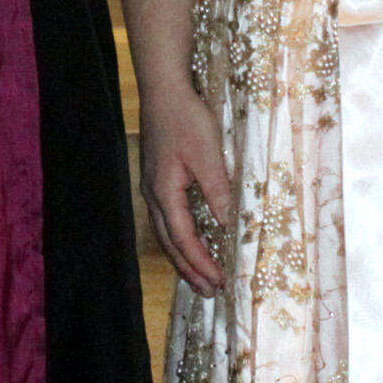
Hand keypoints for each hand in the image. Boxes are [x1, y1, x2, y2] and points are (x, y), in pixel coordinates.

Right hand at [139, 76, 234, 296]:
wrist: (164, 89)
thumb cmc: (186, 118)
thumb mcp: (208, 155)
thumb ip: (218, 191)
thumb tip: (229, 226)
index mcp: (164, 193)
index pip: (183, 239)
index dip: (201, 263)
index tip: (219, 282)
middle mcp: (154, 195)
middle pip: (170, 243)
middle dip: (189, 269)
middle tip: (208, 293)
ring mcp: (154, 186)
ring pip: (167, 233)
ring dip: (184, 257)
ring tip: (199, 277)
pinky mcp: (159, 178)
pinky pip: (169, 219)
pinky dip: (181, 237)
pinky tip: (192, 239)